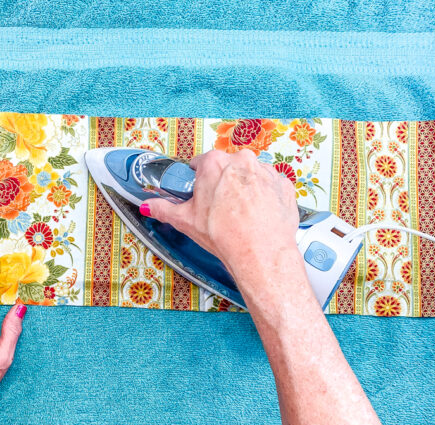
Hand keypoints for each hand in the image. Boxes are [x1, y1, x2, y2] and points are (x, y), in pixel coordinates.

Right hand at [141, 149, 307, 308]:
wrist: (261, 252)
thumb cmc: (227, 235)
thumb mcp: (186, 221)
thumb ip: (164, 209)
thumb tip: (151, 206)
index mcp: (214, 163)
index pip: (200, 164)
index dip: (197, 181)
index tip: (200, 194)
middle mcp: (241, 162)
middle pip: (226, 168)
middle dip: (221, 185)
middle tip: (218, 210)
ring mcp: (265, 172)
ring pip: (249, 177)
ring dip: (244, 190)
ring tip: (239, 216)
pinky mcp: (283, 186)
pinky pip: (270, 187)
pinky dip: (264, 199)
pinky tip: (257, 216)